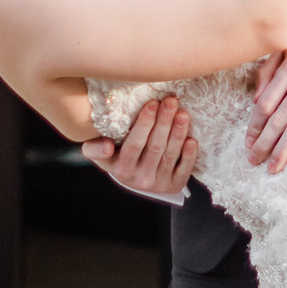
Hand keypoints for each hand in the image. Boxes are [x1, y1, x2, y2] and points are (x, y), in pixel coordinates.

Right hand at [81, 91, 198, 201]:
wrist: (131, 177)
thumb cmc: (114, 155)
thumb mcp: (98, 153)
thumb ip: (95, 148)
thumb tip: (107, 145)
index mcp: (121, 168)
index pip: (134, 144)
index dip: (145, 123)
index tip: (153, 103)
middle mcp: (140, 179)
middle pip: (155, 147)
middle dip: (164, 122)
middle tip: (171, 101)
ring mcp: (158, 183)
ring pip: (170, 155)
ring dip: (178, 133)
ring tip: (182, 114)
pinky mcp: (174, 185)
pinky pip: (184, 171)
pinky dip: (189, 156)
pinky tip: (192, 140)